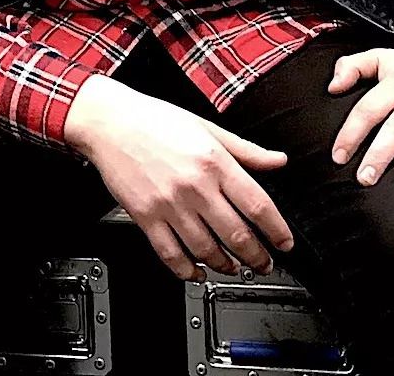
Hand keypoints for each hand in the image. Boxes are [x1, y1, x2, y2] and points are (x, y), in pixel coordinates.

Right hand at [63, 75, 294, 279]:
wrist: (110, 122)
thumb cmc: (155, 120)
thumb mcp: (207, 127)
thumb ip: (246, 150)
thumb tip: (278, 161)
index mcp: (214, 161)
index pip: (257, 205)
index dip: (277, 231)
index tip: (284, 243)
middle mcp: (194, 186)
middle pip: (236, 234)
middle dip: (257, 257)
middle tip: (264, 264)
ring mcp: (169, 204)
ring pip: (206, 250)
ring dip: (225, 265)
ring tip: (234, 267)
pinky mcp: (145, 217)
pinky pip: (171, 254)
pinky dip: (187, 271)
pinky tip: (197, 272)